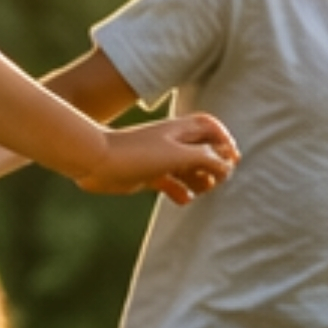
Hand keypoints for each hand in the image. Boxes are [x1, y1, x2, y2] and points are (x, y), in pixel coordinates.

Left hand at [82, 110, 236, 202]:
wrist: (95, 161)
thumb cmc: (137, 153)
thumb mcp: (178, 154)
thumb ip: (207, 158)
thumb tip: (227, 167)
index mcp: (180, 130)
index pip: (211, 127)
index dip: (225, 141)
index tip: (232, 159)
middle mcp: (171, 142)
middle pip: (203, 151)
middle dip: (214, 165)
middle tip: (215, 180)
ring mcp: (159, 159)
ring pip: (188, 169)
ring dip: (199, 180)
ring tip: (200, 190)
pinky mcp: (147, 175)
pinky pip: (171, 183)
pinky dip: (180, 191)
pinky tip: (182, 200)